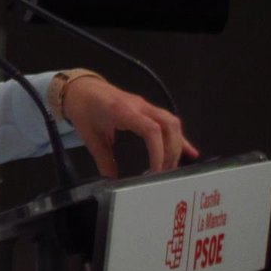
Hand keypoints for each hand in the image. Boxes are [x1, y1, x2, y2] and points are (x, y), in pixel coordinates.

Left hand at [61, 77, 199, 177]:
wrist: (80, 88)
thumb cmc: (83, 109)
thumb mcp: (90, 137)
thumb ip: (104, 160)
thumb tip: (113, 183)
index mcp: (124, 111)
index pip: (152, 130)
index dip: (158, 152)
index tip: (157, 171)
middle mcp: (139, 106)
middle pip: (168, 125)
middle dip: (171, 151)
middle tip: (165, 173)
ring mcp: (145, 105)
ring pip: (171, 122)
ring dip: (176, 145)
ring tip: (172, 166)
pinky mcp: (147, 108)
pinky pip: (168, 121)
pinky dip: (179, 137)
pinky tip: (190, 152)